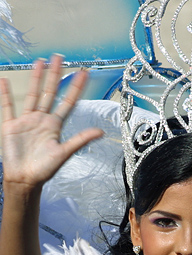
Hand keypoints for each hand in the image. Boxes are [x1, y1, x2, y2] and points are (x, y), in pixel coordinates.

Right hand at [0, 54, 102, 191]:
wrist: (25, 179)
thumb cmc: (45, 169)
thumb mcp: (64, 153)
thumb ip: (80, 140)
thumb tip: (101, 132)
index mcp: (55, 125)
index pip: (67, 102)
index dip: (75, 88)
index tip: (83, 73)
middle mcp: (42, 120)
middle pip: (50, 92)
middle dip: (55, 75)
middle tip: (59, 57)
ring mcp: (26, 121)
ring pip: (32, 95)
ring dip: (36, 78)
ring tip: (40, 62)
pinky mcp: (11, 126)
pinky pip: (8, 107)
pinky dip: (5, 94)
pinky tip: (5, 80)